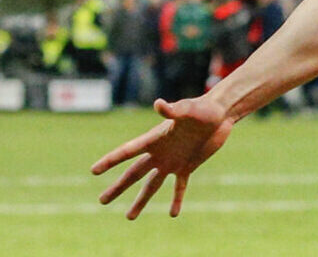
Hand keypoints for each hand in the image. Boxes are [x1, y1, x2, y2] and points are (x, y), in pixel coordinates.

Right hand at [91, 97, 233, 218]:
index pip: (128, 152)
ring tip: (130, 217)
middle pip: (134, 173)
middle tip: (102, 201)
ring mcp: (173, 160)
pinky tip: (173, 213)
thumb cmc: (203, 108)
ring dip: (141, 200)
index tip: (94, 171)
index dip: (111, 160)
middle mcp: (160, 152)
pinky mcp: (188, 165)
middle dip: (118, 187)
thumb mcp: (188, 110)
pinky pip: (180, 186)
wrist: (221, 114)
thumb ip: (173, 110)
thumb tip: (159, 103)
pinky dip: (177, 198)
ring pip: (152, 184)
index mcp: (155, 139)